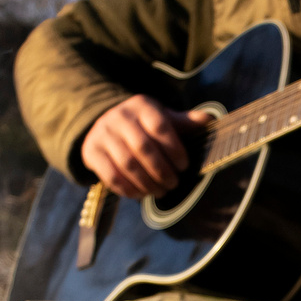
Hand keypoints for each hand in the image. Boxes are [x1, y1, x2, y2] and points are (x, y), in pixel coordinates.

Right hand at [82, 96, 207, 198]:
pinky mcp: (91, 153)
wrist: (103, 123)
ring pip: (127, 164)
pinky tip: (141, 194)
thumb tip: (210, 119)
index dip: (174, 149)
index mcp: (141, 106)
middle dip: (161, 170)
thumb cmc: (143, 124)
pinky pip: (110, 176)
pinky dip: (128, 189)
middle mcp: (119, 117)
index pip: (159, 126)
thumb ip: (184, 122)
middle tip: (174, 183)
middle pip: (143, 148)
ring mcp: (102, 135)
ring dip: (147, 183)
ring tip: (160, 191)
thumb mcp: (162, 117)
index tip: (184, 166)